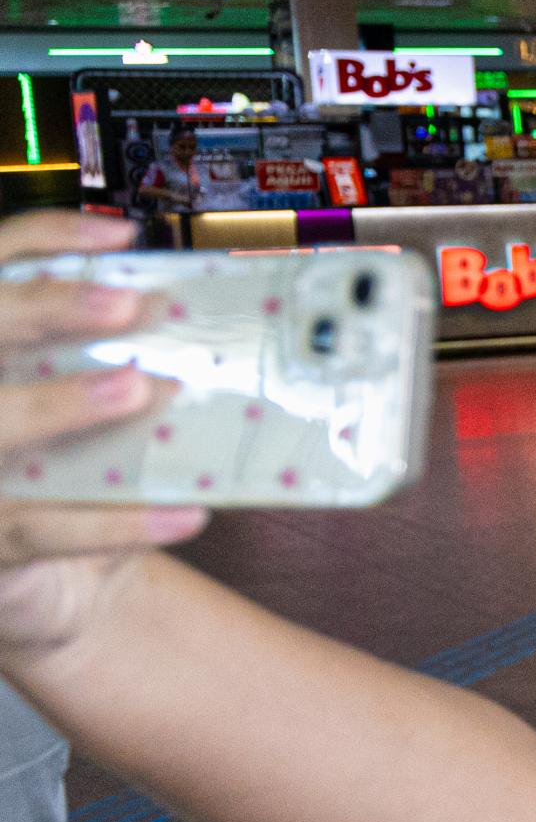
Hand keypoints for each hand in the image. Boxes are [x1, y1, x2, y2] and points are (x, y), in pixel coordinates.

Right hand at [0, 212, 205, 659]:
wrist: (58, 584)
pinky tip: (186, 512)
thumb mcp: (89, 415)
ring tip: (138, 389)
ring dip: (61, 405)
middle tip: (128, 304)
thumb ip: (117, 371)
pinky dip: (119, 521)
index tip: (121, 237)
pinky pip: (49, 527)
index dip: (44, 240)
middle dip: (46, 308)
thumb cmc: (75, 478)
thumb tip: (206, 330)